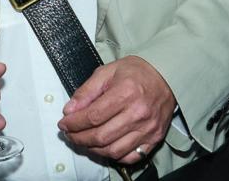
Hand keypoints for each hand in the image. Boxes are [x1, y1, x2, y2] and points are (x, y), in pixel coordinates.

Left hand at [58, 55, 175, 163]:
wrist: (166, 77)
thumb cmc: (136, 72)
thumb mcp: (106, 72)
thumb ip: (86, 91)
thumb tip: (69, 110)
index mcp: (125, 93)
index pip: (93, 116)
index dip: (74, 123)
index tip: (63, 124)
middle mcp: (138, 114)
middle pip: (101, 136)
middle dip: (79, 138)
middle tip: (69, 134)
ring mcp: (148, 129)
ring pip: (114, 150)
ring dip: (93, 149)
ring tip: (82, 141)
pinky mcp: (154, 139)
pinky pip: (131, 157)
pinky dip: (114, 156)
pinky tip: (103, 147)